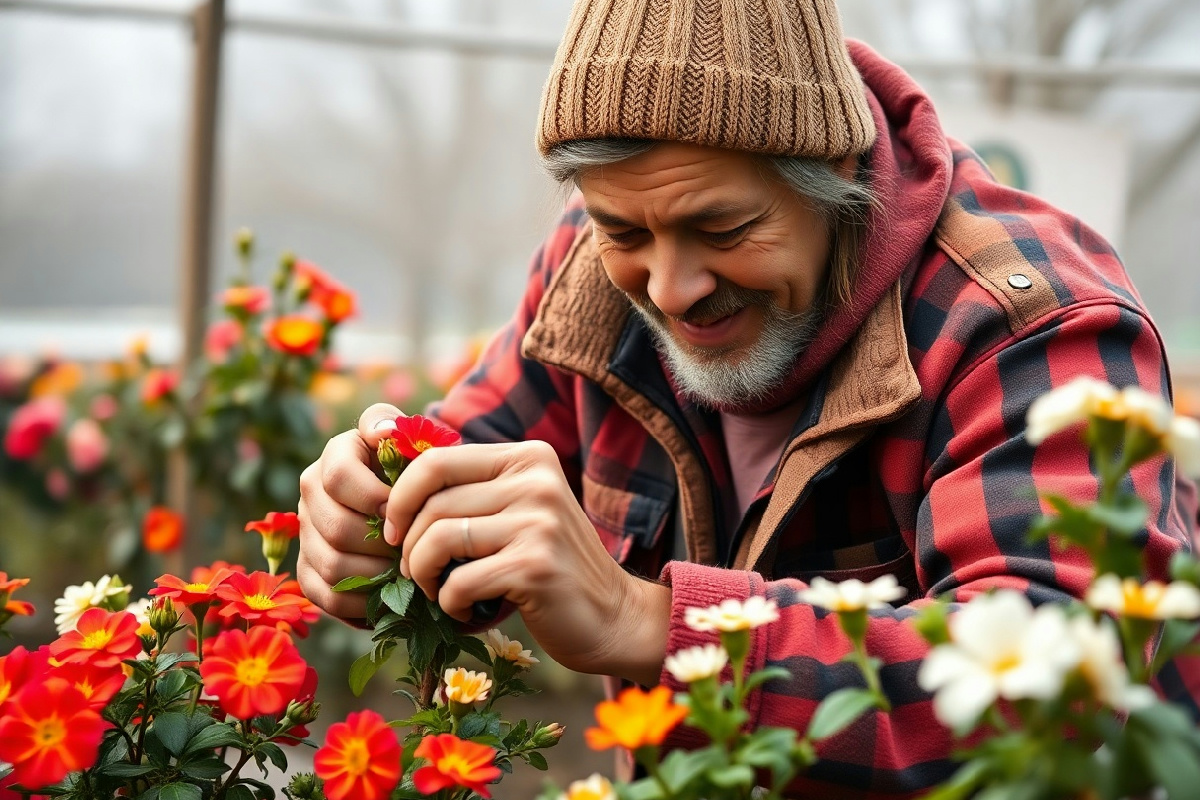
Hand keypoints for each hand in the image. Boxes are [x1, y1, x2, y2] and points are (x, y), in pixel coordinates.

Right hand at [296, 403, 402, 621]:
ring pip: (331, 565)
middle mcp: (312, 493)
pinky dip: (361, 605)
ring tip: (406, 574)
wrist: (415, 503)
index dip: (375, 498)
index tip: (405, 510)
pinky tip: (390, 598)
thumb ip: (395, 426)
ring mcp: (307, 533)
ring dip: (375, 575)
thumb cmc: (419, 470)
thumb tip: (383, 431)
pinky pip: (326, 597)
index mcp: (335, 456)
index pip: (339, 477)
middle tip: (413, 550)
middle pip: (336, 527)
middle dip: (380, 544)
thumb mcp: (413, 439)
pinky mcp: (308, 571)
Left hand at [383, 439, 671, 684]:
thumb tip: (389, 495)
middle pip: (432, 504)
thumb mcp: (517, 513)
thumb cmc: (549, 568)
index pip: (436, 460)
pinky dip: (451, 605)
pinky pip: (459, 582)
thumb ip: (472, 494)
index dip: (400, 498)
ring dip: (424, 575)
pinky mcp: (535, 567)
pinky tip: (468, 612)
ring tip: (438, 592)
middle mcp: (536, 481)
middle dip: (408, 545)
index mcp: (528, 457)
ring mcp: (539, 522)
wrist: (613, 617)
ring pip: (439, 540)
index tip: (393, 531)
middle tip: (415, 573)